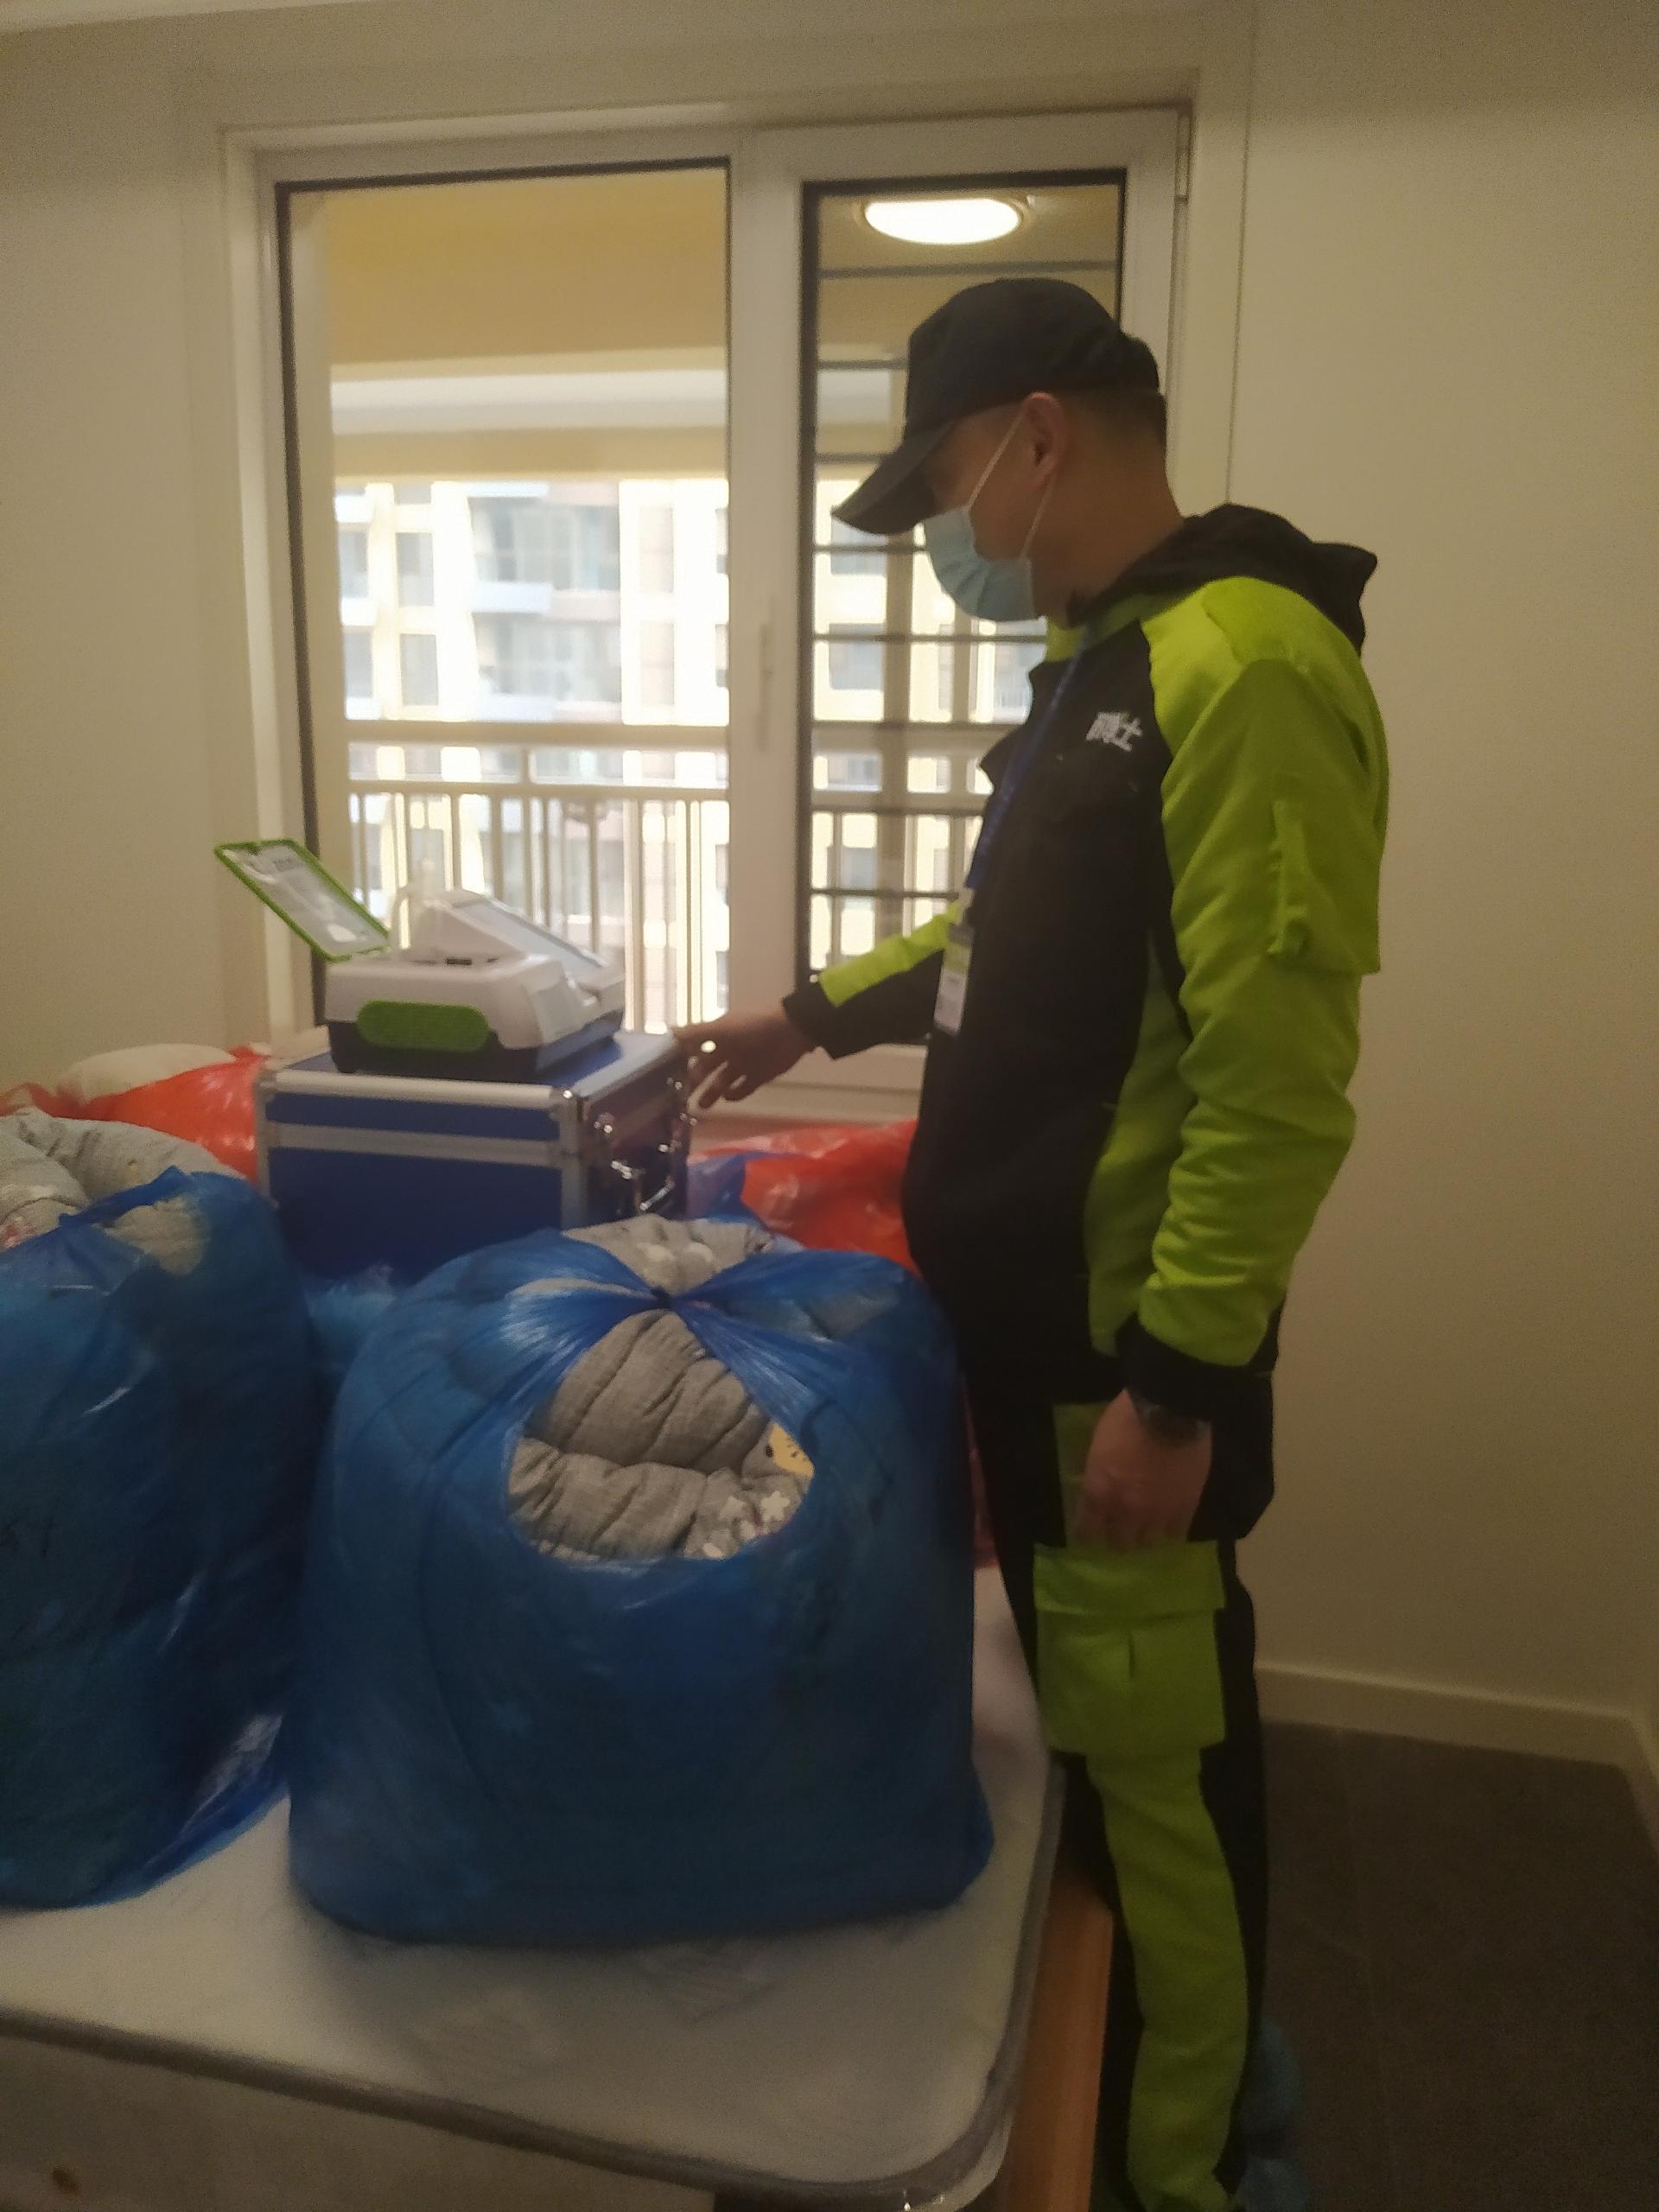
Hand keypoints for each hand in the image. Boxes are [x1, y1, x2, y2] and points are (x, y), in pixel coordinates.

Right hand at [676, 1007, 811, 1108]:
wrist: (791, 1031)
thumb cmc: (752, 1026)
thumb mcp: (722, 1028)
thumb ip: (696, 1033)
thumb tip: (669, 1033)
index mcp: (718, 1036)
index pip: (695, 1050)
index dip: (683, 1061)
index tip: (667, 1075)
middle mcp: (728, 1050)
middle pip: (707, 1069)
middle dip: (694, 1082)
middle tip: (681, 1098)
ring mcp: (744, 1064)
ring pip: (722, 1081)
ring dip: (711, 1093)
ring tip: (700, 1106)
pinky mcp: (759, 1076)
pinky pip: (743, 1089)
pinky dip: (735, 1095)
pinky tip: (727, 1098)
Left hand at [1073, 1391, 1211, 1548]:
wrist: (1168, 1410)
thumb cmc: (1126, 1418)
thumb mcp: (1098, 1445)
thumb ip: (1099, 1473)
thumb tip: (1100, 1484)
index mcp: (1099, 1493)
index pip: (1087, 1531)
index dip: (1088, 1533)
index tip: (1090, 1532)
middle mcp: (1126, 1511)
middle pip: (1120, 1543)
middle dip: (1118, 1537)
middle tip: (1121, 1529)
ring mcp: (1158, 1512)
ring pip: (1149, 1541)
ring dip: (1146, 1532)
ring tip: (1148, 1524)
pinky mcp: (1185, 1507)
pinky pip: (1177, 1531)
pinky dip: (1171, 1526)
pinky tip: (1169, 1519)